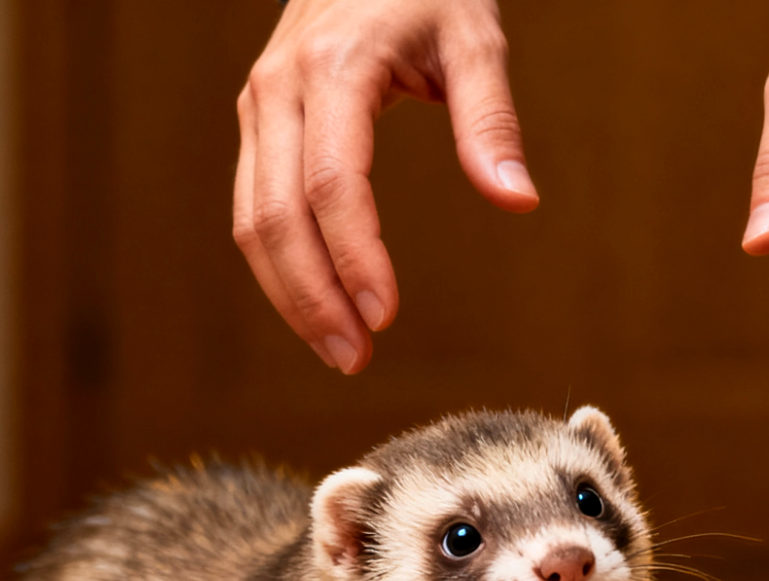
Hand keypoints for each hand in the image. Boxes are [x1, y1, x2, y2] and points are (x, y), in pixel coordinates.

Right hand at [234, 0, 537, 373]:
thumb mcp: (473, 34)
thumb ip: (491, 118)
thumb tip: (518, 200)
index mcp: (333, 69)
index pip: (330, 185)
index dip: (353, 258)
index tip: (385, 316)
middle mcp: (279, 89)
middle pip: (274, 215)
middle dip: (311, 297)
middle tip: (354, 358)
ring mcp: (258, 105)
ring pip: (250, 219)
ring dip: (288, 293)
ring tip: (338, 348)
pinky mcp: (257, 120)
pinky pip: (252, 205)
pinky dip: (280, 264)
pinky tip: (318, 303)